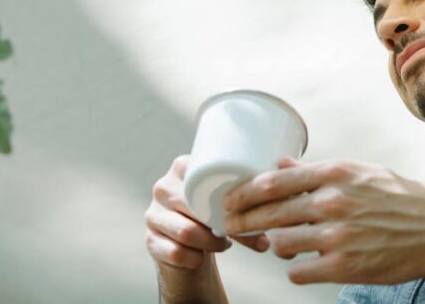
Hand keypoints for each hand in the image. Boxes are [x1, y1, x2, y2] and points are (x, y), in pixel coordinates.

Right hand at [145, 155, 269, 270]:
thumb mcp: (227, 198)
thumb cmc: (215, 211)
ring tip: (224, 244)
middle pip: (196, 205)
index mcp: (184, 167)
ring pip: (186, 231)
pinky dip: (194, 259)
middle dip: (222, 223)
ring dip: (211, 242)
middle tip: (237, 232)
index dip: (228, 196)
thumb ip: (249, 200)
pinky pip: (175, 252)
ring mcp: (153, 214)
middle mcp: (163, 187)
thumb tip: (274, 221)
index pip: (204, 176)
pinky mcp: (150, 240)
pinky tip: (201, 257)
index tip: (244, 208)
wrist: (190, 240)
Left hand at [223, 158, 424, 283]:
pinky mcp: (344, 267)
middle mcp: (333, 202)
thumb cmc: (400, 197)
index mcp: (336, 173)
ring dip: (277, 245)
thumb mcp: (360, 172)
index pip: (273, 181)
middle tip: (234, 226)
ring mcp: (338, 236)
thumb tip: (280, 164)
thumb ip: (317, 171)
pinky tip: (305, 263)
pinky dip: (297, 269)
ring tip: (282, 243)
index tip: (230, 200)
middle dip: (245, 221)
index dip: (243, 193)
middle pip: (269, 213)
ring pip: (281, 243)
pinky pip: (298, 272)